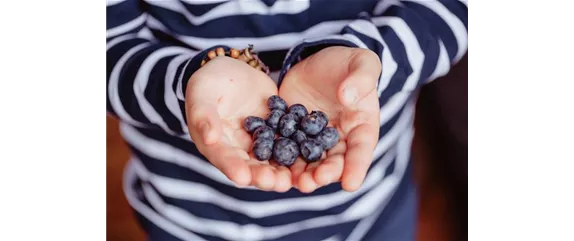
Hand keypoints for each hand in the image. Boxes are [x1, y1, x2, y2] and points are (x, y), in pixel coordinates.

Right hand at [185, 57, 291, 191]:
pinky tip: (311, 156)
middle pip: (250, 165)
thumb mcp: (202, 94)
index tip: (243, 178)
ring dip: (282, 171)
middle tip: (277, 183)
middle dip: (263, 176)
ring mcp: (259, 141)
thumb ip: (204, 116)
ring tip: (294, 179)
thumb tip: (210, 139)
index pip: (223, 158)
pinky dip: (299, 151)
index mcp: (214, 143)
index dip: (233, 168)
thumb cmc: (210, 80)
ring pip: (271, 160)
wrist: (234, 67)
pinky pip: (288, 142)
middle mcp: (237, 148)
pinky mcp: (276, 131)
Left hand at [279, 46, 381, 192]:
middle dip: (324, 174)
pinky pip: (286, 148)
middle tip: (313, 182)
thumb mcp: (361, 63)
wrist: (319, 61)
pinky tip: (270, 167)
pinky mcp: (292, 134)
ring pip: (309, 161)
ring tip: (294, 183)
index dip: (356, 167)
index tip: (350, 184)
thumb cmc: (348, 63)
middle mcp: (339, 140)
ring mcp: (314, 139)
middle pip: (334, 162)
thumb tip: (348, 97)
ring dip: (302, 174)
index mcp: (361, 127)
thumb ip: (361, 78)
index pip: (362, 150)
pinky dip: (279, 159)